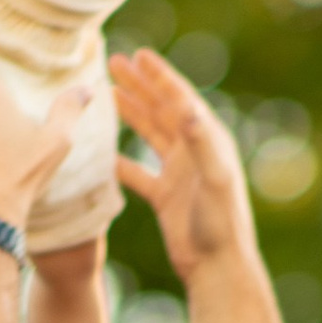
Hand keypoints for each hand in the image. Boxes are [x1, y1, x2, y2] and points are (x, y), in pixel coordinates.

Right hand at [110, 46, 253, 278]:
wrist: (216, 268)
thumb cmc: (220, 225)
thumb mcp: (214, 179)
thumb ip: (202, 143)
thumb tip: (188, 107)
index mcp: (209, 141)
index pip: (180, 99)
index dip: (160, 76)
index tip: (139, 54)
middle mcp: (194, 153)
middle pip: (162, 110)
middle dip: (140, 85)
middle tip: (114, 62)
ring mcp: (179, 174)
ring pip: (150, 135)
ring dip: (130, 113)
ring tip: (108, 93)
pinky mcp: (165, 197)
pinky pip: (138, 172)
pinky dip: (120, 159)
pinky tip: (101, 151)